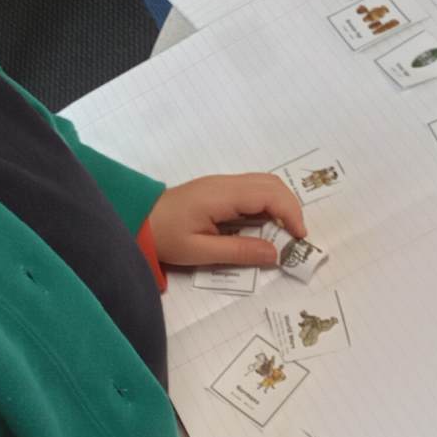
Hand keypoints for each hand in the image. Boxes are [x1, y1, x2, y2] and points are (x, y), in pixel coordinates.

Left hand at [145, 173, 305, 267]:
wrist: (136, 221)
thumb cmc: (164, 237)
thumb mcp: (200, 251)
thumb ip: (239, 251)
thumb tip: (275, 254)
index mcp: (221, 195)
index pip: (269, 193)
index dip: (290, 212)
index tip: (299, 237)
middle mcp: (224, 183)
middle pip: (271, 183)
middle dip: (290, 207)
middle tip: (296, 237)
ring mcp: (221, 184)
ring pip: (263, 184)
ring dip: (279, 205)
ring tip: (284, 234)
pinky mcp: (218, 190)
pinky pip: (251, 190)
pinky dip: (266, 205)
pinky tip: (265, 226)